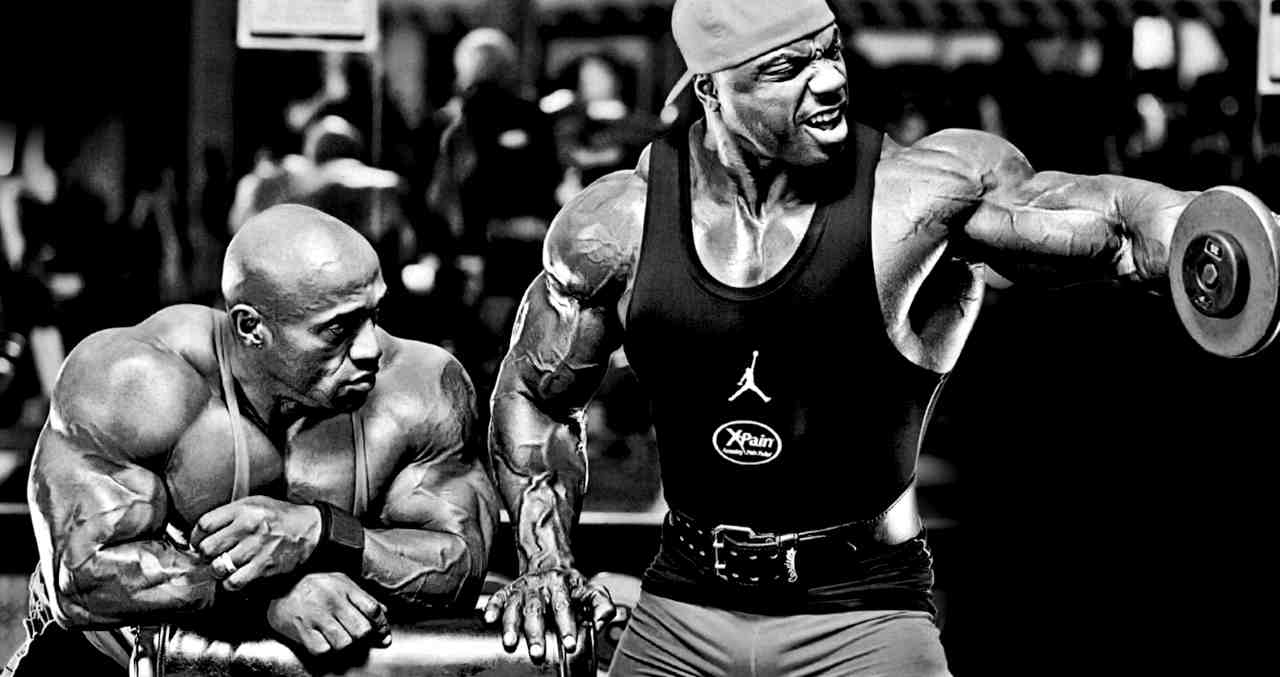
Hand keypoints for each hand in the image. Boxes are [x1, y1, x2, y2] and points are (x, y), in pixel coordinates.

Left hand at [190, 495, 321, 590]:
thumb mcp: (255, 503)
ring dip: (217, 569)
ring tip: (222, 566)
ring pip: (218, 567)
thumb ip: (230, 513)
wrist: (310, 530)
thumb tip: (204, 530)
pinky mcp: (263, 566)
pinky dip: (229, 583)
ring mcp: (255, 548)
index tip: (198, 541)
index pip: (205, 524)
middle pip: (207, 547)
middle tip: (210, 555)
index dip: (195, 536)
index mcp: (243, 510)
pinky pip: (234, 582)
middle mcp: (248, 528)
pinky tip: (233, 577)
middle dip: (204, 555)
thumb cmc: (281, 516)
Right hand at [266, 572, 390, 655]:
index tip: (383, 634)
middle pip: (362, 630)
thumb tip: (384, 612)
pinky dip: (326, 650)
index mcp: (345, 588)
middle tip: (360, 638)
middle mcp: (333, 601)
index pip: (373, 609)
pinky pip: (323, 650)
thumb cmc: (313, 585)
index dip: (382, 625)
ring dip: (345, 645)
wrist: (276, 586)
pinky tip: (324, 642)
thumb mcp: (340, 581)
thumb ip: (362, 596)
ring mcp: (317, 616)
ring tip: (340, 638)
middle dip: (365, 638)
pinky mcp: (302, 630)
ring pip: (345, 643)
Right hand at [482, 567, 614, 660]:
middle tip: (537, 652)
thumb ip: (601, 605)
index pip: (564, 607)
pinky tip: (488, 620)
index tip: (570, 644)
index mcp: (562, 585)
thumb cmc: (571, 586)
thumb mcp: (591, 591)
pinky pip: (498, 597)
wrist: (550, 563)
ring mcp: (523, 587)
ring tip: (510, 642)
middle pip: (537, 609)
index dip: (567, 626)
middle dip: (536, 632)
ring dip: (511, 625)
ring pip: (515, 605)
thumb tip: (601, 621)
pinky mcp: (509, 589)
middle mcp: (541, 585)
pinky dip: (492, 608)